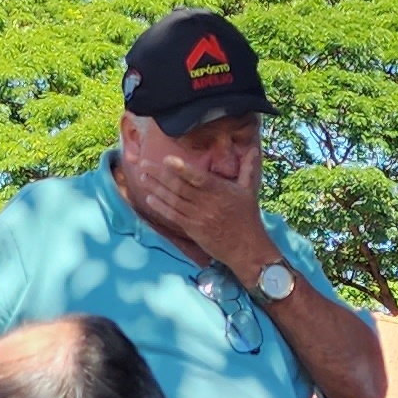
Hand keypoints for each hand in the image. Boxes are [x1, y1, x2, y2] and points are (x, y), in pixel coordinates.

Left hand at [116, 142, 277, 277]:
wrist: (247, 249)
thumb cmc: (248, 218)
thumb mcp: (249, 190)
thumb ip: (248, 168)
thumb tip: (255, 149)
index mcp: (220, 190)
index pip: (198, 177)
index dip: (182, 168)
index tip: (167, 159)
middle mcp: (207, 202)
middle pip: (179, 186)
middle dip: (159, 174)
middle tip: (143, 163)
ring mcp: (198, 217)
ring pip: (173, 200)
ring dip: (156, 188)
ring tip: (142, 177)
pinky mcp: (193, 229)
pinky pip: (174, 216)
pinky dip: (161, 207)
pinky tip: (149, 198)